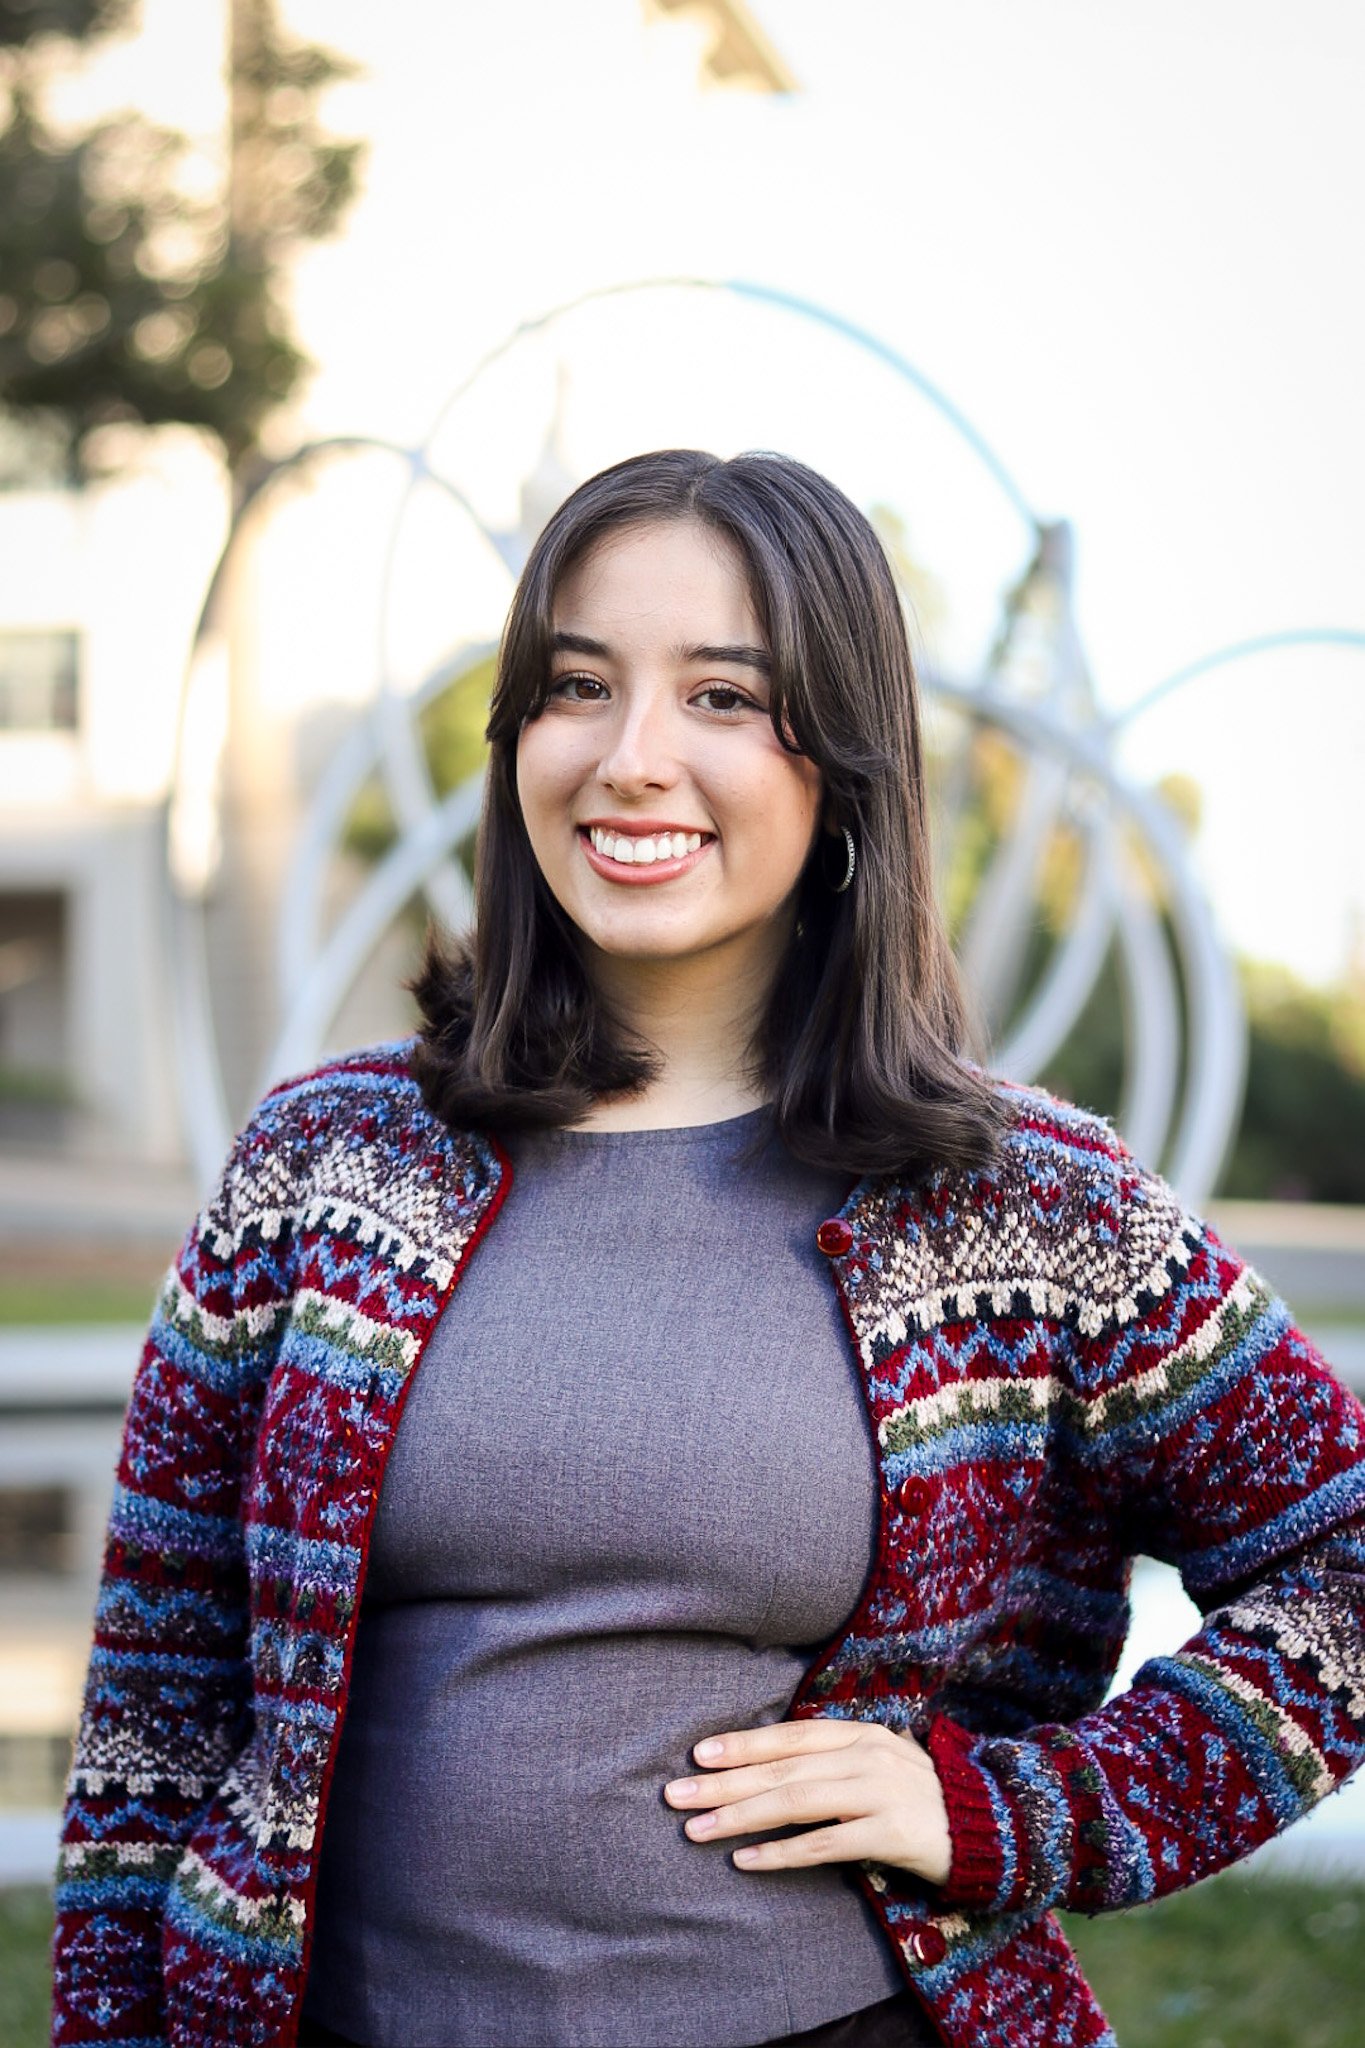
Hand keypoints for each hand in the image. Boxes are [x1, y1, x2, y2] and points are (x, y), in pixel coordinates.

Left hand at [663, 1716, 951, 1882]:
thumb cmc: (920, 1797)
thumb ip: (832, 1759)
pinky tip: (747, 1860)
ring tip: (698, 1829)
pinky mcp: (891, 1833)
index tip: (698, 1754)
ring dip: (742, 1816)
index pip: (790, 1736)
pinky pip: (827, 1844)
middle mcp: (867, 1756)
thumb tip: (768, 1765)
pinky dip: (784, 1853)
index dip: (744, 1744)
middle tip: (676, 1795)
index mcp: (860, 1734)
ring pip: (797, 1801)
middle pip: (783, 1768)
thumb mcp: (877, 1763)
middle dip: (725, 1782)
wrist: (990, 1827)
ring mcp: (880, 1792)